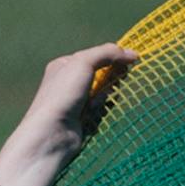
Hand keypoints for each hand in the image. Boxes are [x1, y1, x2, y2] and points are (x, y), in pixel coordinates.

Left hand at [16, 43, 139, 160]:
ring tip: (97, 99)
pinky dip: (101, 109)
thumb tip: (132, 53)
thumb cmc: (64, 93)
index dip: (113, 56)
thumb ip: (107, 53)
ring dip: (105, 94)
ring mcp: (75, 101)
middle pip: (100, 74)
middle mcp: (67, 82)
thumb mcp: (84, 63)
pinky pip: (100, 109)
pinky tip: (93, 111)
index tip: (132, 59)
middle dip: (112, 76)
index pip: (94, 56)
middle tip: (122, 76)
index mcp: (64, 65)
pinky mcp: (81, 118)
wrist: (52, 132)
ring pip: (102, 92)